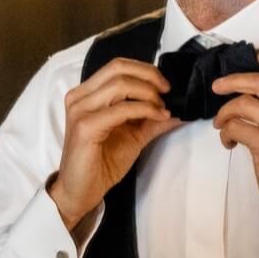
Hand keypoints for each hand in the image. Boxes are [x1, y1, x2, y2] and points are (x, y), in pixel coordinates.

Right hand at [49, 58, 181, 228]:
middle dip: (149, 77)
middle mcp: (79, 97)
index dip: (145, 70)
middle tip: (168, 92)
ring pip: (120, 84)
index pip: (117, 66)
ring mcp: (79, 110)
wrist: (81, 191)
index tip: (166, 86)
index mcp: (86, 94)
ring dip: (148, 94)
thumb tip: (179, 108)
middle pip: (118, 68)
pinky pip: (121, 109)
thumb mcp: (133, 136)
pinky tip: (158, 117)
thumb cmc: (101, 163)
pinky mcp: (85, 127)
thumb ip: (152, 119)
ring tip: (162, 108)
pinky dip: (145, 110)